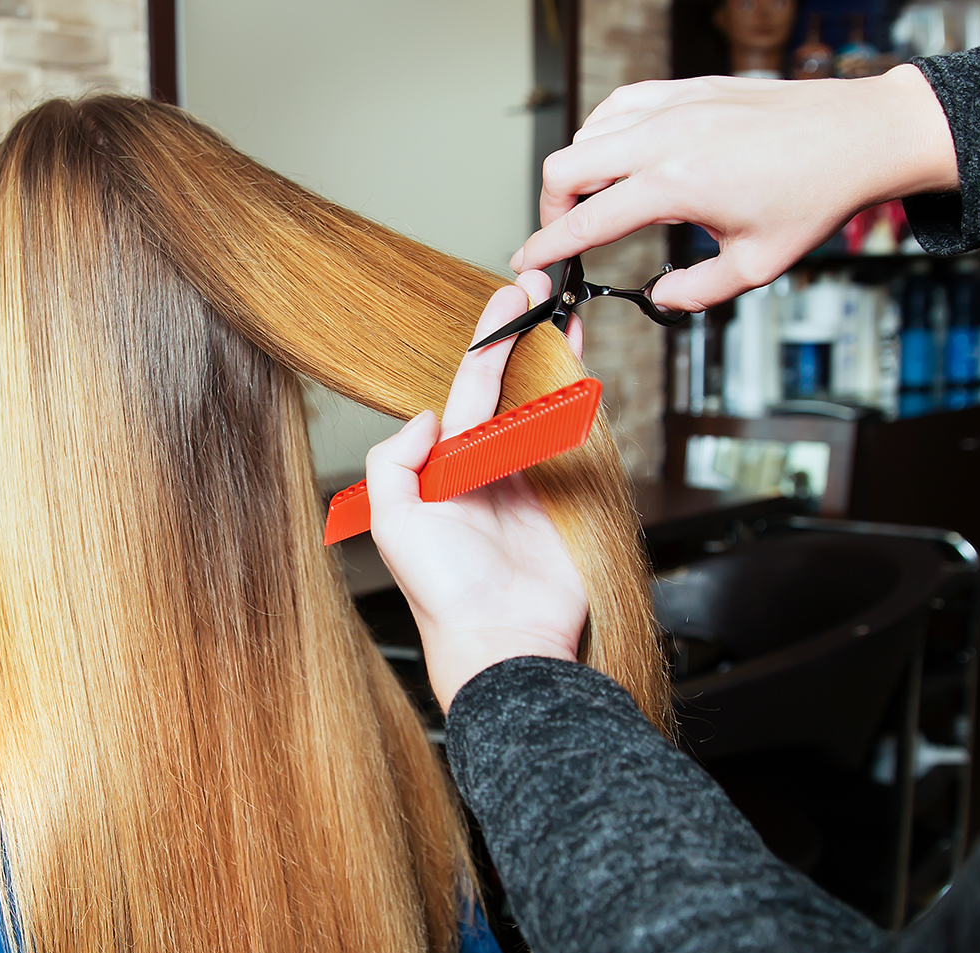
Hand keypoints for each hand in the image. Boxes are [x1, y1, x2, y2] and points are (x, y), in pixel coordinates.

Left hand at [366, 271, 588, 710]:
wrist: (506, 641)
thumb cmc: (446, 593)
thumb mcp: (395, 521)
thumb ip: (395, 460)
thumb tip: (426, 413)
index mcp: (445, 465)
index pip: (468, 386)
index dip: (488, 340)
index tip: (507, 299)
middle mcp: (486, 465)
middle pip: (509, 384)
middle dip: (522, 334)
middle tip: (539, 284)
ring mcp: (529, 479)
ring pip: (544, 402)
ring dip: (554, 356)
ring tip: (563, 310)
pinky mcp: (567, 497)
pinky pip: (577, 437)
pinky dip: (583, 400)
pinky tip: (584, 366)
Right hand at [510, 64, 958, 311]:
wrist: (858, 136)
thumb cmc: (814, 196)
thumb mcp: (755, 266)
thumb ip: (696, 290)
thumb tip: (660, 296)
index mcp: (676, 185)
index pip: (586, 220)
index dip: (548, 247)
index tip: (529, 262)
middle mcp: (665, 138)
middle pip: (566, 166)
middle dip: (552, 208)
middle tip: (565, 235)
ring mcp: (674, 106)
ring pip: (588, 131)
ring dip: (580, 169)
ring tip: (598, 200)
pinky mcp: (687, 88)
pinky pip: (620, 105)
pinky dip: (606, 132)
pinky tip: (622, 156)